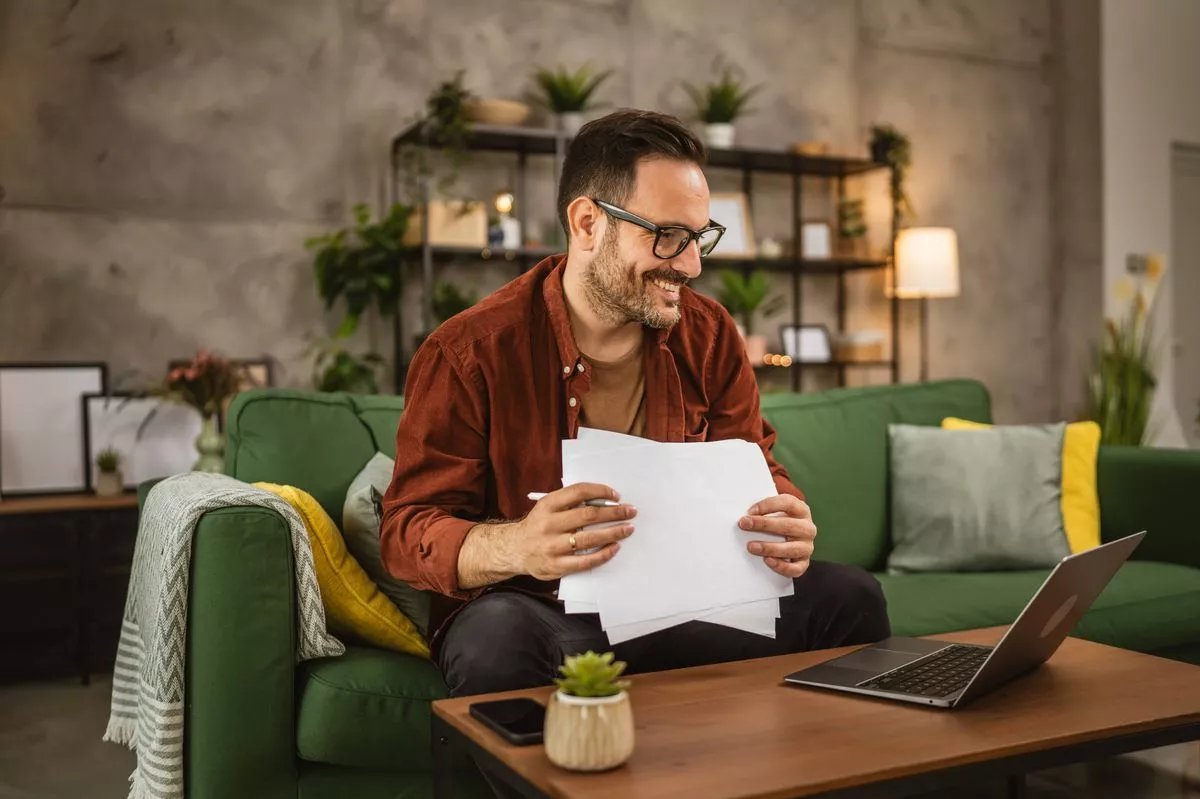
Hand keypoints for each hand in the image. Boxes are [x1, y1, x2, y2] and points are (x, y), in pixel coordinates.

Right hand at [512, 483, 635, 580]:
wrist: (515, 550)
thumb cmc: (538, 525)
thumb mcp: (547, 507)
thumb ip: (570, 502)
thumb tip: (604, 501)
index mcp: (547, 505)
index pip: (578, 492)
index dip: (601, 491)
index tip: (616, 495)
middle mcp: (548, 524)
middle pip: (588, 515)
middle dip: (614, 512)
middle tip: (630, 512)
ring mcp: (552, 546)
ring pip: (589, 539)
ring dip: (613, 533)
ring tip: (628, 529)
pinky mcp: (556, 566)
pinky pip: (585, 561)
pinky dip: (603, 554)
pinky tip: (614, 548)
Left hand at [739, 494, 816, 577]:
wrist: (791, 538)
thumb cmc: (778, 521)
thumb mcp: (775, 512)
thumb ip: (763, 511)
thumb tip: (745, 515)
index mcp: (801, 510)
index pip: (788, 503)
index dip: (768, 505)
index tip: (750, 511)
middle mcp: (807, 528)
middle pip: (788, 525)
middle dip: (764, 524)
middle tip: (744, 524)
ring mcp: (807, 546)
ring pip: (792, 548)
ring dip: (770, 547)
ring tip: (751, 547)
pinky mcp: (803, 562)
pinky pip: (796, 568)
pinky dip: (782, 566)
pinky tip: (767, 561)